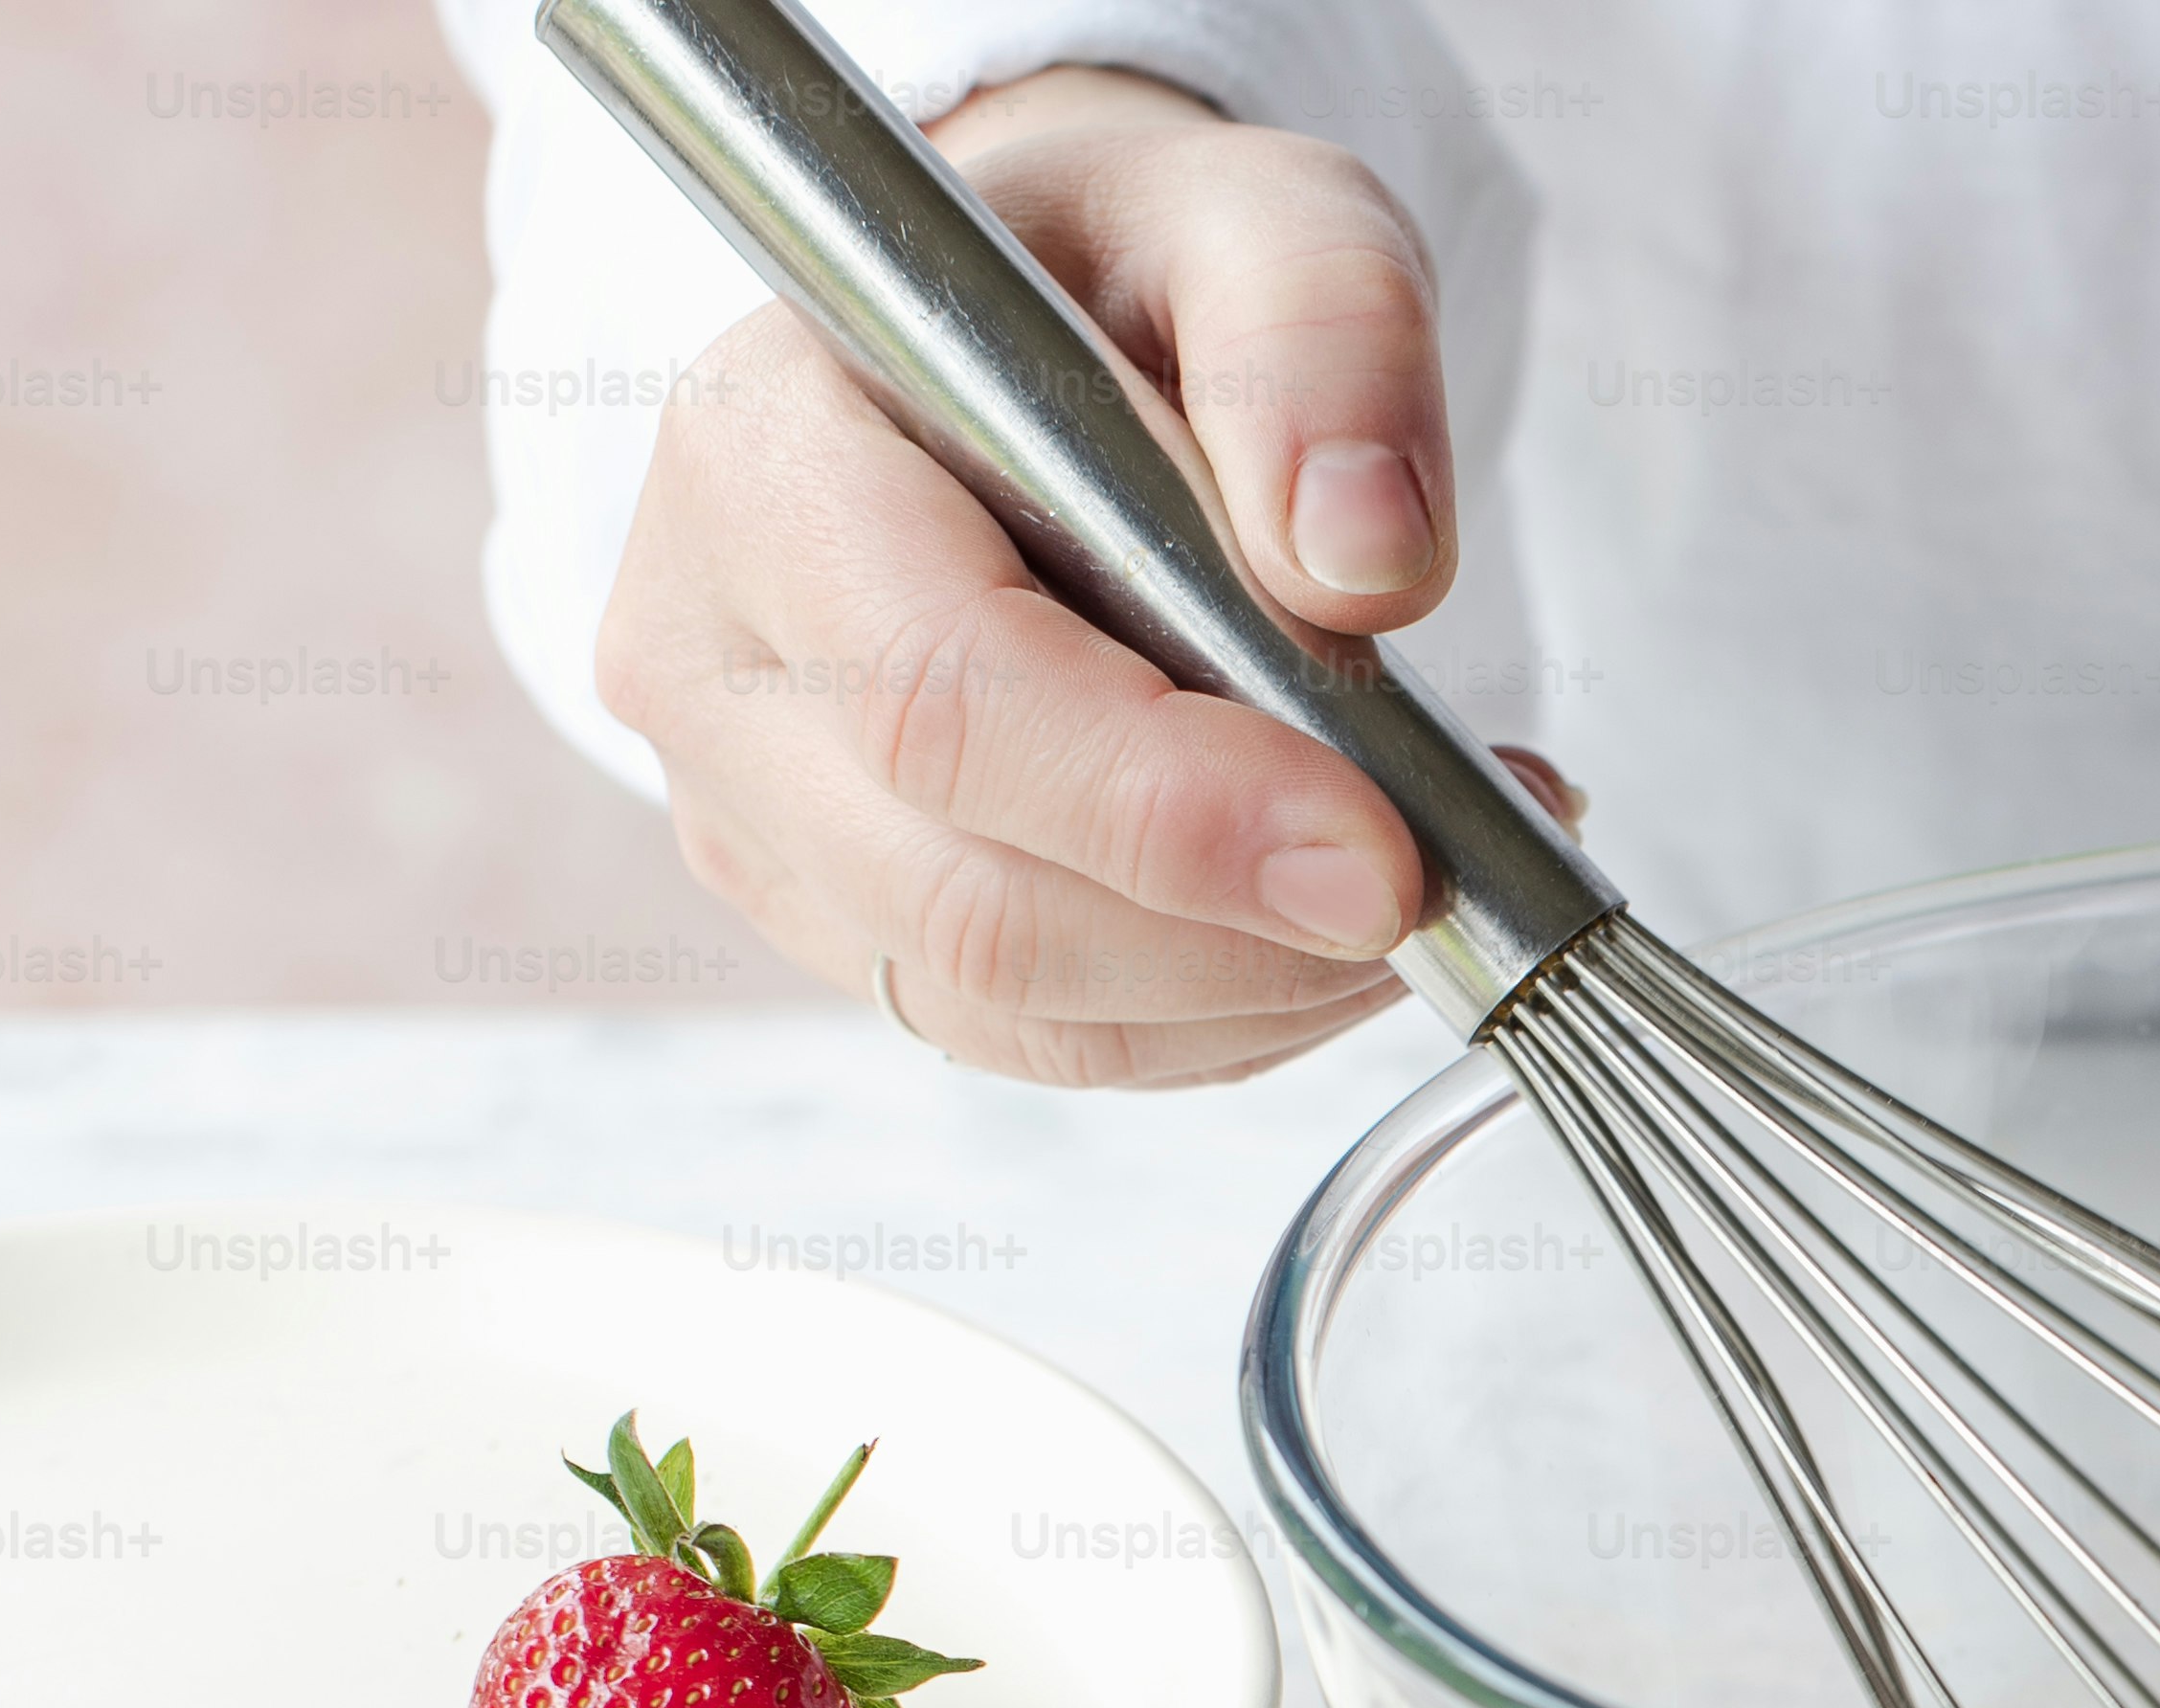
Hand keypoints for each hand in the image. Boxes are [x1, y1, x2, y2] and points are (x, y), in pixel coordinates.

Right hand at [596, 68, 1493, 1087]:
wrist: (1022, 351)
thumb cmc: (1116, 277)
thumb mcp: (1252, 215)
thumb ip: (1319, 335)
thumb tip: (1366, 552)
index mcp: (761, 452)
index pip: (944, 699)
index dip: (1169, 809)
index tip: (1385, 854)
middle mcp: (707, 654)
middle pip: (970, 896)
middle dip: (1244, 928)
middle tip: (1451, 875)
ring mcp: (751, 810)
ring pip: (1011, 1002)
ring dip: (1257, 983)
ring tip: (1425, 868)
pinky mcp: (834, 915)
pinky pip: (1040, 1040)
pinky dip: (1220, 1015)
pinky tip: (1322, 917)